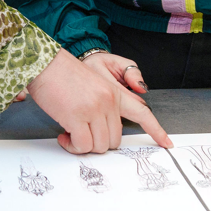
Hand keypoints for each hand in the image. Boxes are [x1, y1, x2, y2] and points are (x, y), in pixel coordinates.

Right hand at [26, 49, 171, 154]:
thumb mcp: (93, 84)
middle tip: (82, 134)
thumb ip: (106, 103)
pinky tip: (63, 135)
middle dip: (98, 143)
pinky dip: (72, 146)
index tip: (167, 143)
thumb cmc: (62, 74)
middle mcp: (108, 101)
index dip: (156, 130)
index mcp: (114, 92)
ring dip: (83, 146)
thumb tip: (108, 129)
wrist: (43, 63)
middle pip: (115, 140)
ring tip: (70, 134)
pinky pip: (82, 145)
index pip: (142, 112)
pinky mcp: (77, 117)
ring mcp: (94, 109)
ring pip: (99, 146)